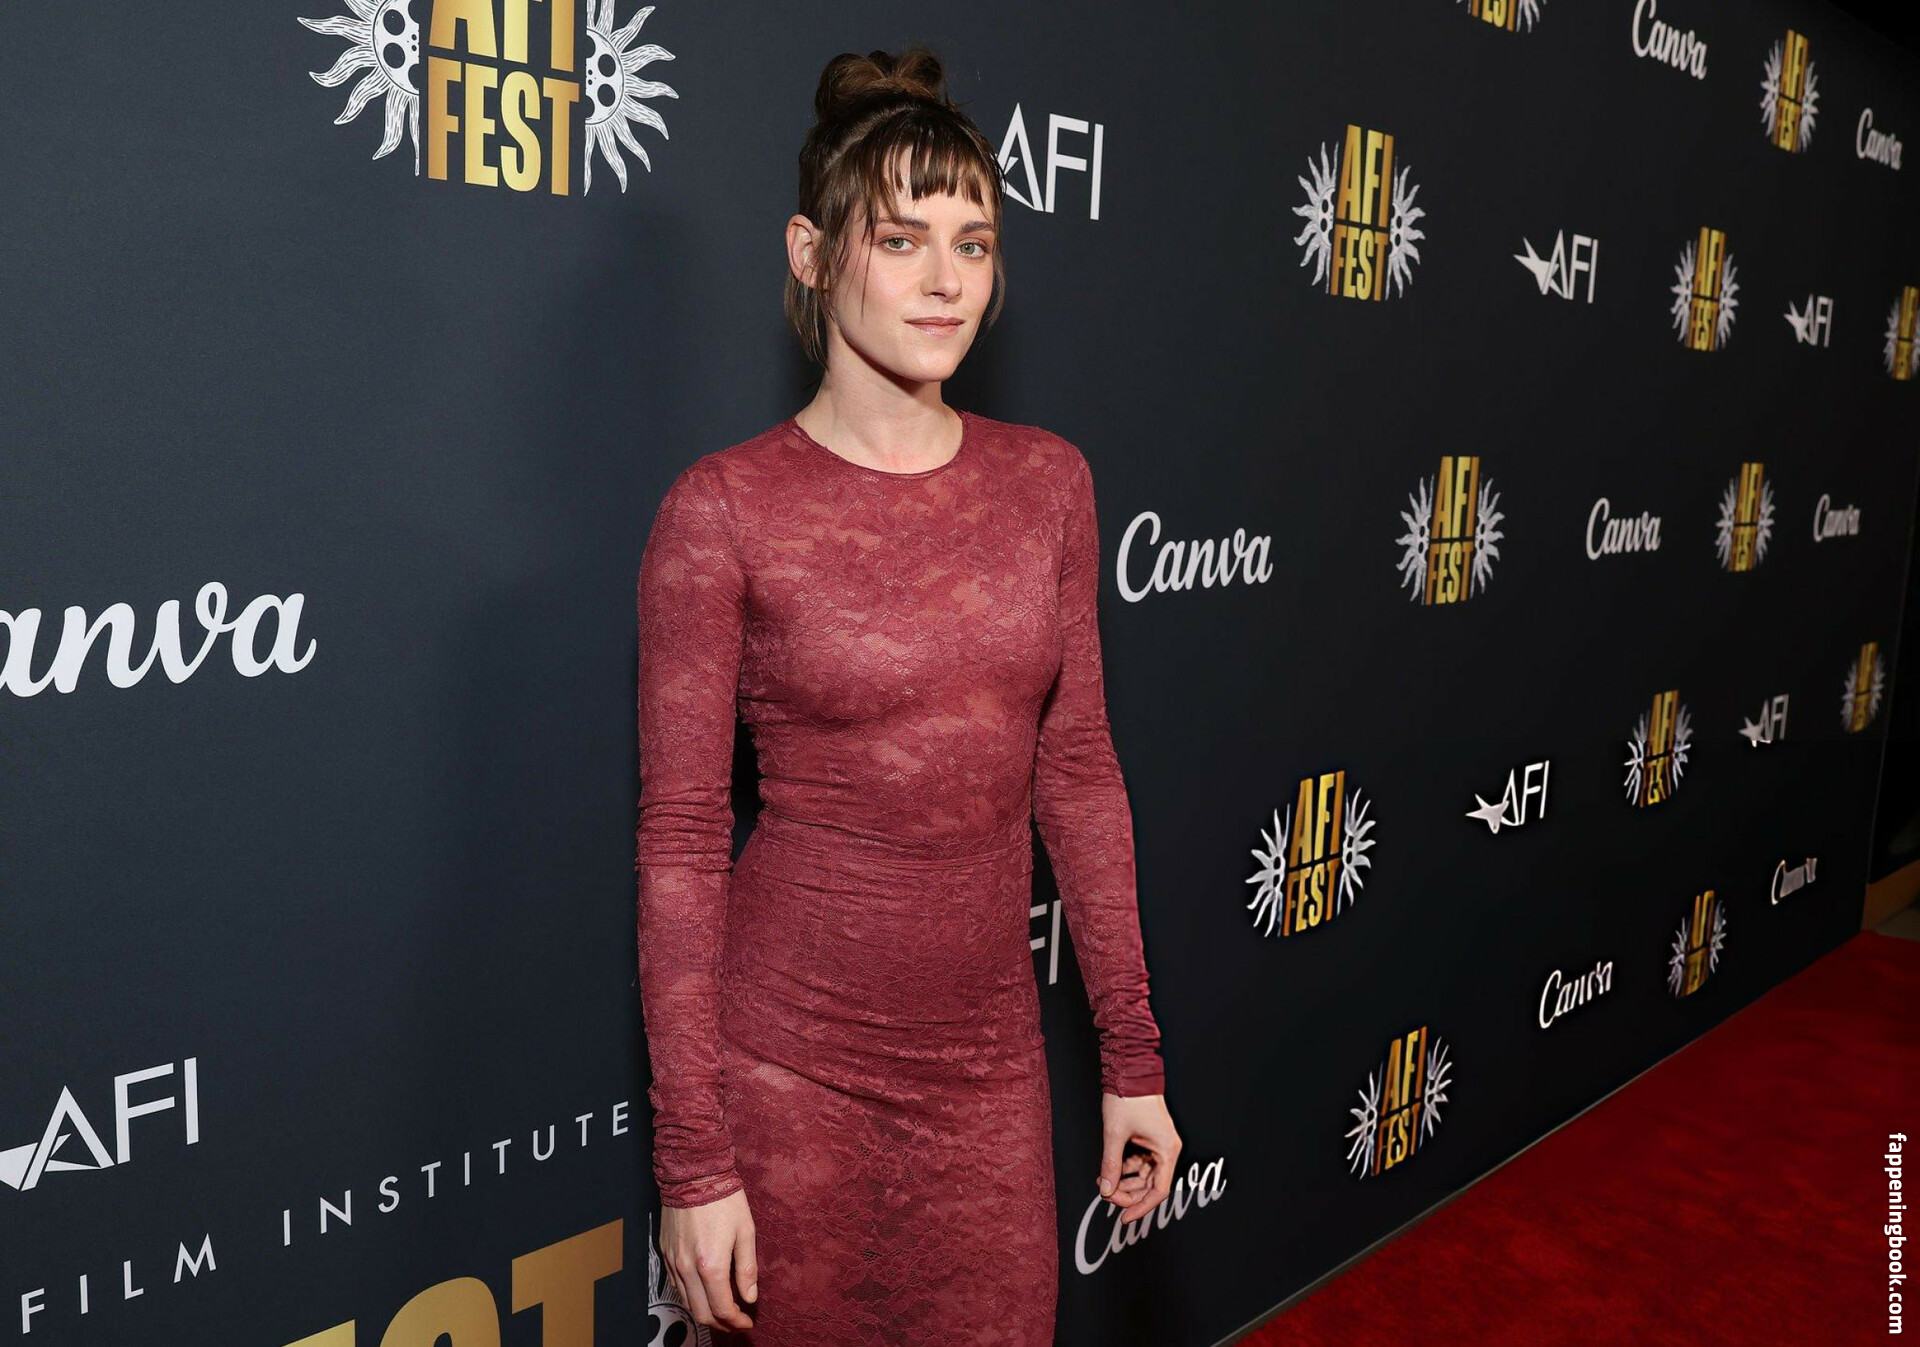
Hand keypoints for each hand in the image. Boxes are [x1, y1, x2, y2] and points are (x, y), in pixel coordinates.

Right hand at [659, 1186, 758, 1330]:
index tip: (747, 1321)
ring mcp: (674, 1261)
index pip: (722, 1308)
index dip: (736, 1321)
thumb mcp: (745, 1231)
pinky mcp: (665, 1253)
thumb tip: (750, 1297)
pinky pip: (676, 1284)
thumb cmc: (723, 1198)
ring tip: (722, 1310)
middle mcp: (688, 1268)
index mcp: (710, 1264)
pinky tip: (704, 1291)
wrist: (693, 1173)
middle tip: (736, 1322)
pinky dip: (691, 1296)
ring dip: (705, 1312)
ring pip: (686, 1301)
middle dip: (720, 1324)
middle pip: (701, 1312)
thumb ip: (747, 1268)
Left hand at [1096, 1092, 1180, 1223]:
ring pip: (1144, 1175)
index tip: (1124, 1218)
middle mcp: (1167, 1150)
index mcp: (1167, 1151)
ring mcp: (1158, 1145)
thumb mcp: (1115, 1135)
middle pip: (1151, 1185)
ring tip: (1105, 1183)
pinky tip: (1109, 1171)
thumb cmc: (1128, 1097)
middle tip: (1108, 1196)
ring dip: (1126, 1182)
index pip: (1158, 1191)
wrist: (1131, 1069)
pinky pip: (1140, 1163)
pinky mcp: (1150, 1139)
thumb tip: (1106, 1189)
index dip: (1141, 1208)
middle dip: (1129, 1194)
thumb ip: (1111, 1165)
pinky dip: (1125, 1169)